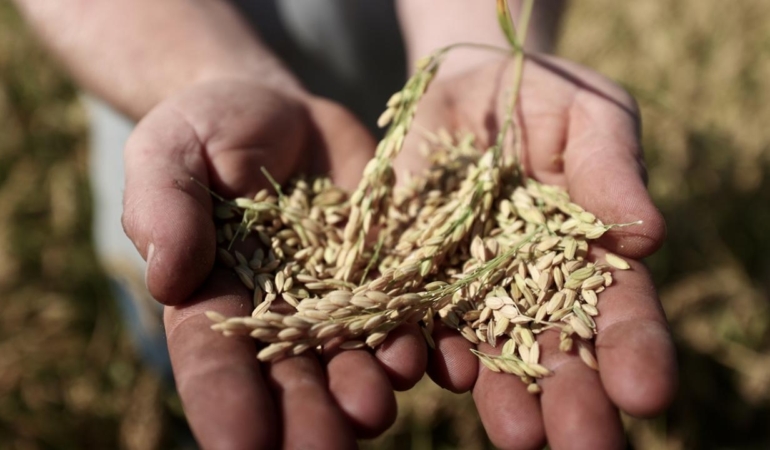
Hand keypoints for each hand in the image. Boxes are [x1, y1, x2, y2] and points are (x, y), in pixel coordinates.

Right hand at [122, 80, 426, 447]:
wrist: (283, 113)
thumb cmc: (209, 129)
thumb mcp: (170, 151)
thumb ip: (164, 207)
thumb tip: (168, 278)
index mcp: (217, 297)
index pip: (214, 357)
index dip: (224, 401)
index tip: (240, 446)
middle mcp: (283, 312)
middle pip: (294, 374)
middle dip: (307, 417)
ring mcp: (342, 295)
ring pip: (358, 353)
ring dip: (368, 385)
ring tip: (375, 408)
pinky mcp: (391, 269)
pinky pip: (415, 312)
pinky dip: (432, 342)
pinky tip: (450, 365)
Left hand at [398, 56, 676, 448]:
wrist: (461, 89)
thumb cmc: (541, 95)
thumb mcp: (587, 115)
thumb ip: (612, 169)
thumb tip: (650, 236)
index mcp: (588, 253)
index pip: (619, 307)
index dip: (635, 348)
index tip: (645, 392)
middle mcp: (532, 285)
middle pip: (557, 348)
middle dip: (574, 400)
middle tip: (586, 447)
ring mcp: (471, 286)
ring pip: (490, 350)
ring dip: (506, 396)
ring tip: (519, 437)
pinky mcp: (415, 274)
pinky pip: (418, 317)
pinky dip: (427, 347)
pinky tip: (435, 373)